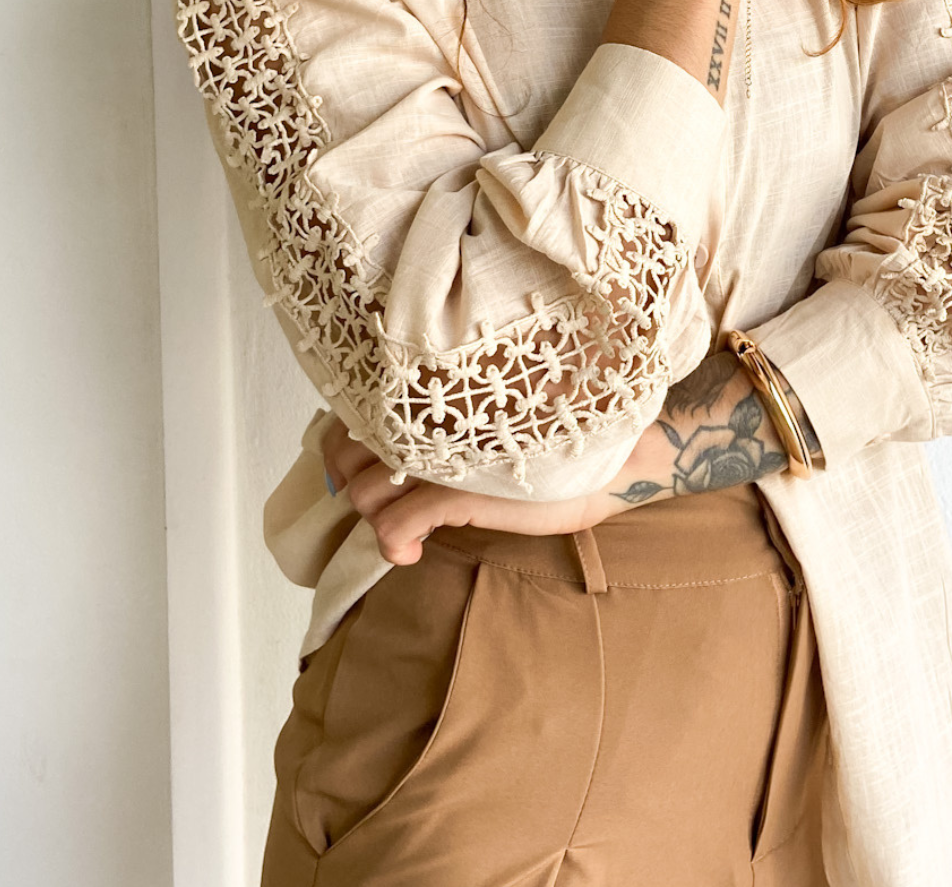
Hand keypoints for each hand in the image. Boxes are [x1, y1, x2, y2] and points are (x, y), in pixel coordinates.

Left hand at [319, 417, 607, 566]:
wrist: (611, 460)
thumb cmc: (546, 444)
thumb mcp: (485, 431)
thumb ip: (440, 429)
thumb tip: (380, 460)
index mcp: (432, 397)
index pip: (347, 418)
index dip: (340, 451)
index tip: (358, 472)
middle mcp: (428, 418)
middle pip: (346, 458)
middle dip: (359, 487)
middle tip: (392, 500)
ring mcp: (441, 453)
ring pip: (364, 495)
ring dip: (379, 519)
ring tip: (410, 526)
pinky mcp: (459, 489)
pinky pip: (394, 525)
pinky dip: (394, 545)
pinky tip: (411, 553)